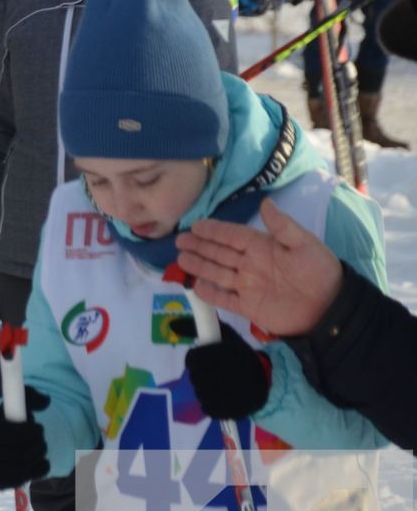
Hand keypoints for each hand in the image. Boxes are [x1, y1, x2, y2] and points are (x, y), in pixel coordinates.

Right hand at [0, 388, 51, 489]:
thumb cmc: (11, 419)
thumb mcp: (19, 403)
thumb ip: (32, 397)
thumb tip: (46, 401)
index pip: (9, 434)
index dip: (28, 432)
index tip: (38, 428)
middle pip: (18, 453)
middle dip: (37, 445)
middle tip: (42, 439)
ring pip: (21, 467)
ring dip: (38, 456)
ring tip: (42, 447)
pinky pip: (20, 480)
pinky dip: (37, 471)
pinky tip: (43, 462)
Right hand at [175, 199, 341, 336]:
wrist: (330, 308)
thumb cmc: (318, 271)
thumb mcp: (304, 244)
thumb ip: (282, 226)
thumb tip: (265, 203)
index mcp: (262, 247)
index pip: (232, 236)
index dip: (214, 230)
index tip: (195, 225)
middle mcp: (251, 265)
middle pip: (220, 253)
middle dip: (199, 246)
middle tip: (180, 240)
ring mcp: (248, 286)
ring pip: (217, 273)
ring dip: (199, 266)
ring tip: (180, 258)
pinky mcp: (249, 307)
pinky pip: (225, 299)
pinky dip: (210, 293)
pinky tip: (195, 286)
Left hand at [183, 325, 271, 419]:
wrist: (266, 381)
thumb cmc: (240, 356)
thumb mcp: (224, 335)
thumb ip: (196, 328)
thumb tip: (172, 325)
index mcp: (228, 353)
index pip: (193, 359)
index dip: (193, 359)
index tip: (200, 360)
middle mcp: (230, 374)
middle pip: (195, 377)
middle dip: (199, 374)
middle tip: (210, 372)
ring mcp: (232, 395)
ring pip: (199, 393)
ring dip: (203, 388)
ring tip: (216, 383)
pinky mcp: (233, 411)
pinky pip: (207, 409)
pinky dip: (210, 403)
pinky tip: (220, 396)